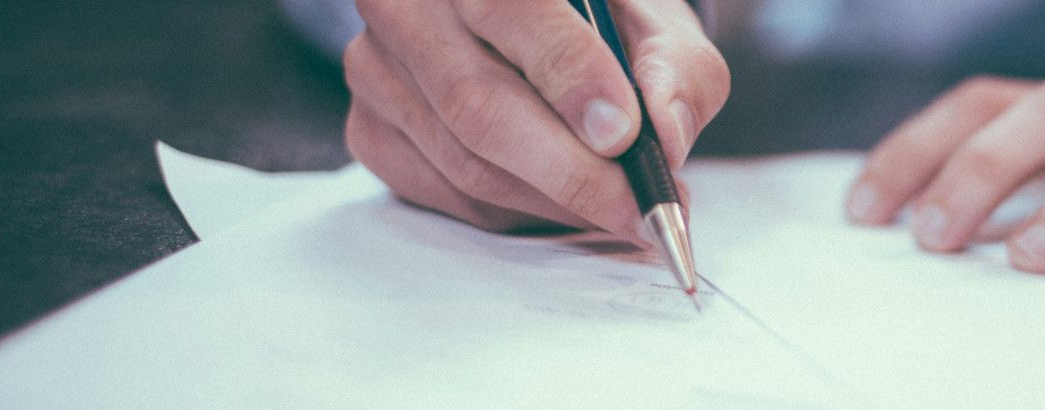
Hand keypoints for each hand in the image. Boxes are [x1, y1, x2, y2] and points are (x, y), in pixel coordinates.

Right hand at [343, 0, 728, 234]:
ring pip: (463, 160)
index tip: (623, 134)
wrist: (540, 29)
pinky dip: (514, 212)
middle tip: (636, 207)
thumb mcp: (656, 28)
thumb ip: (675, 72)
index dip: (570, 76)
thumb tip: (665, 138)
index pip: (513, 10)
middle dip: (570, 172)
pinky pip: (443, 192)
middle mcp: (410, 4)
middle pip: (479, 103)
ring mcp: (377, 67)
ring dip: (552, 201)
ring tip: (618, 211)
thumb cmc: (600, 25)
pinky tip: (560, 202)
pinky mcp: (370, 127)